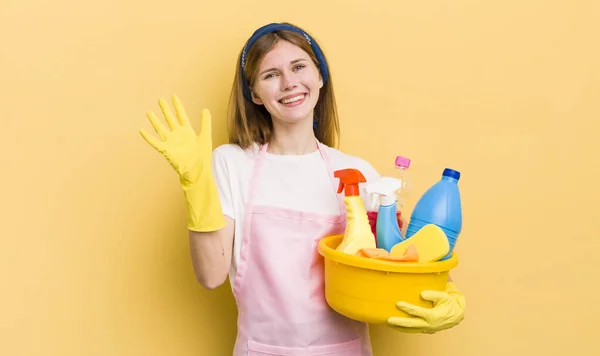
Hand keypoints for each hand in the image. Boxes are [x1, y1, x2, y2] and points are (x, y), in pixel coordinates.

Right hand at [139, 95, 224, 231]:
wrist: (198, 170)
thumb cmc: (203, 156)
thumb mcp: (205, 136)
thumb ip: (205, 123)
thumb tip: (205, 109)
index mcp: (188, 132)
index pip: (181, 116)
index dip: (177, 106)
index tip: (174, 97)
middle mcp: (178, 135)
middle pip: (170, 119)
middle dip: (165, 110)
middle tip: (160, 100)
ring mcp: (171, 142)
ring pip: (161, 128)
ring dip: (155, 121)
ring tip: (149, 112)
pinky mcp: (166, 150)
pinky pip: (155, 142)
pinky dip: (148, 137)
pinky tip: (141, 130)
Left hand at [387, 282, 465, 333]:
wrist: (456, 315)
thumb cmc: (449, 304)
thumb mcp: (445, 296)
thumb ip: (434, 294)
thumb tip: (422, 294)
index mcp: (433, 316)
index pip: (417, 312)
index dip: (407, 308)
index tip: (398, 304)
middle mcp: (429, 324)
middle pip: (411, 324)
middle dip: (399, 322)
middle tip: (389, 320)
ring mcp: (427, 328)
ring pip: (411, 330)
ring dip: (400, 327)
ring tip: (388, 324)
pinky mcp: (425, 329)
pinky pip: (413, 330)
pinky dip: (404, 329)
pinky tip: (396, 326)